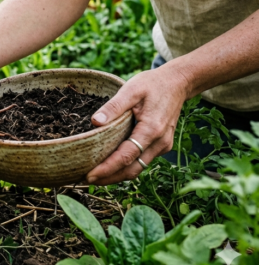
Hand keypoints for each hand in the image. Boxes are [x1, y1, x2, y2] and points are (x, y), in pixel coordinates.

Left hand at [86, 66, 190, 184]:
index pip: (126, 156)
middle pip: (132, 170)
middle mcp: (159, 142)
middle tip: (86, 181)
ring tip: (95, 177)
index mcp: (151, 130)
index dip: (107, 169)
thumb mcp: (131, 89)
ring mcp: (163, 146)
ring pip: (138, 168)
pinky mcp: (161, 145)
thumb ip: (113, 106)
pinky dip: (126, 167)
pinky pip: (142, 161)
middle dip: (110, 178)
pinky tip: (111, 166)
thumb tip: (95, 122)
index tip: (90, 175)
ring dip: (117, 175)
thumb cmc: (153, 85)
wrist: (177, 83)